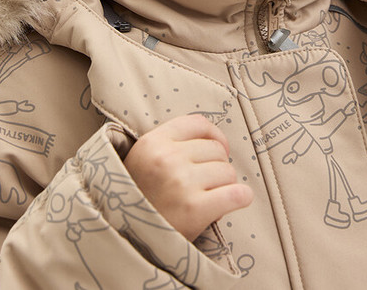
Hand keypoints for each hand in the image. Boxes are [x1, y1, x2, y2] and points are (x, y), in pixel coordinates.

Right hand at [124, 114, 252, 240]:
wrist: (125, 242)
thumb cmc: (140, 200)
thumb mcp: (143, 161)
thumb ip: (172, 144)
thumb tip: (218, 141)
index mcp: (152, 143)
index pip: (198, 124)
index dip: (214, 135)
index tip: (219, 149)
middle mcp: (167, 159)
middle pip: (216, 150)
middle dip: (216, 167)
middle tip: (203, 185)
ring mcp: (181, 183)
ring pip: (228, 172)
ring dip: (224, 186)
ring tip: (207, 198)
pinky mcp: (194, 210)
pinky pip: (236, 194)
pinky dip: (241, 197)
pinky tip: (236, 200)